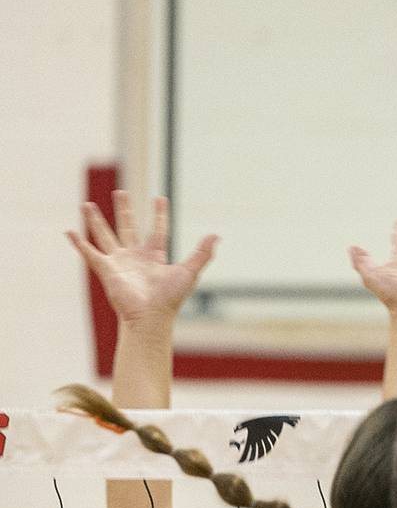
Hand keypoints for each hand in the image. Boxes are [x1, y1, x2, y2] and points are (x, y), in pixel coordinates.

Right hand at [66, 193, 216, 325]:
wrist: (151, 316)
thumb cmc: (170, 298)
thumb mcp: (189, 271)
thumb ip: (202, 253)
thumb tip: (217, 235)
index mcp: (155, 256)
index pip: (158, 230)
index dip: (160, 214)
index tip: (160, 198)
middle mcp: (135, 256)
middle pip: (128, 227)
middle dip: (125, 210)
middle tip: (121, 192)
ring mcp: (119, 262)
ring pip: (105, 235)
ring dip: (96, 220)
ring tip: (87, 204)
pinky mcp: (106, 269)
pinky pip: (89, 253)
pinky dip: (79, 243)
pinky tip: (69, 232)